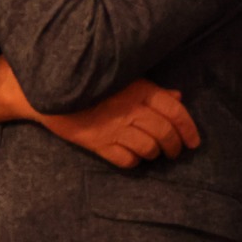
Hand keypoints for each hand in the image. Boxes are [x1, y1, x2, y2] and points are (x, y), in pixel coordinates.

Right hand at [0, 59, 198, 167]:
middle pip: (165, 134)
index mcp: (139, 90)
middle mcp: (129, 109)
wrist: (47, 92)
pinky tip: (132, 156)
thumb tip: (178, 97)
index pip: (175, 112)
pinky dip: (134, 161)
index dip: (190, 129)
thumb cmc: (89, 84)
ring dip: (155, 154)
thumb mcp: (123, 80)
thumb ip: (152, 90)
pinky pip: (127, 160)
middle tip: (174, 151)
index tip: (194, 142)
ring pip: (149, 149)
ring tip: (153, 153)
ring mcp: (113, 128)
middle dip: (175, 147)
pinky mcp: (98, 144)